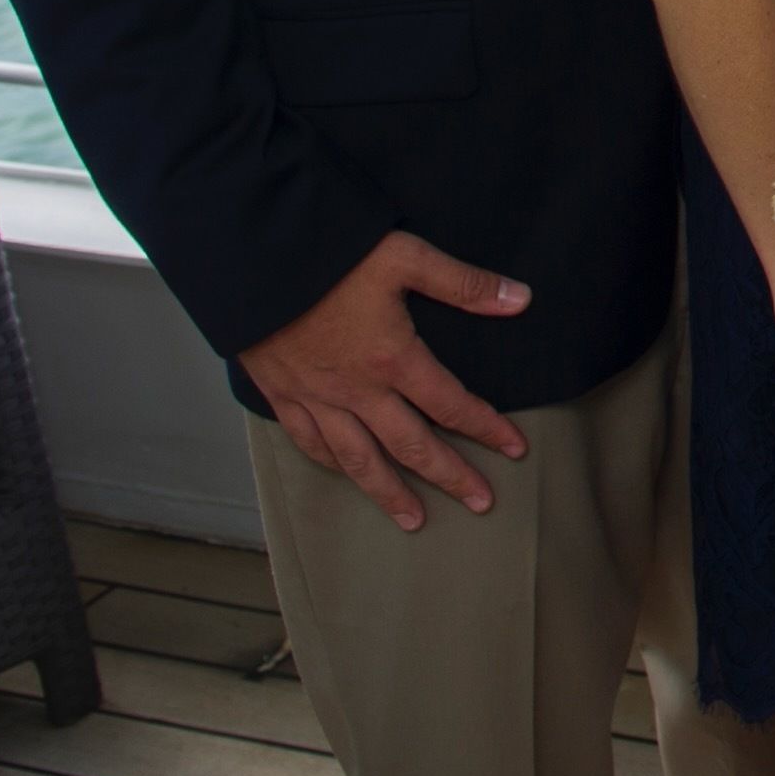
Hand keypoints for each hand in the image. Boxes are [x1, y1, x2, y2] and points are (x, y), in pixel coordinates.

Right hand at [239, 231, 532, 532]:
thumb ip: (464, 283)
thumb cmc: (331, 256)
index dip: (487, 428)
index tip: (516, 449)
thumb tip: (521, 299)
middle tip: (481, 503)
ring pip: (358, 459)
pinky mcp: (282, 395)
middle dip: (450, 476)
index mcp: (393, 359)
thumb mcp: (406, 257)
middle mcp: (357, 390)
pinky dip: (334, 466)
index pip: (452, 405)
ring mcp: (316, 398)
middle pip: (411, 446)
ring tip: (414, 519)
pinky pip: (310, 443)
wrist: (253, 262)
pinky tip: (348, 476)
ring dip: (390, 492)